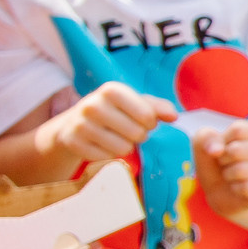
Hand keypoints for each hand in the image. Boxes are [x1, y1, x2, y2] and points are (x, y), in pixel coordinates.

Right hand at [36, 82, 177, 167]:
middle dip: (138, 135)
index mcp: (112, 90)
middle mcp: (93, 105)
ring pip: (123, 148)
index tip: (143, 120)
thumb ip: (159, 107)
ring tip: (116, 137)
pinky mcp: (73, 142)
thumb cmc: (115, 111)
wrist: (75, 123)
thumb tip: (174, 116)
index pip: (148, 116)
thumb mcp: (136, 103)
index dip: (150, 123)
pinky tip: (102, 145)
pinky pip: (107, 158)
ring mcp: (80, 124)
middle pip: (137, 134)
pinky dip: (110, 154)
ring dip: (125, 146)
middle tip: (128, 130)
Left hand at [193, 121, 247, 214]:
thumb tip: (216, 151)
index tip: (223, 149)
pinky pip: (247, 188)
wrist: (221, 193)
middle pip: (237, 150)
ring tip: (232, 176)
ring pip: (241, 170)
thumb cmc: (216, 164)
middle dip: (222, 160)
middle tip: (226, 165)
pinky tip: (238, 189)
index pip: (238, 131)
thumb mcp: (203, 145)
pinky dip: (235, 189)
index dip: (222, 142)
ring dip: (228, 175)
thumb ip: (205, 138)